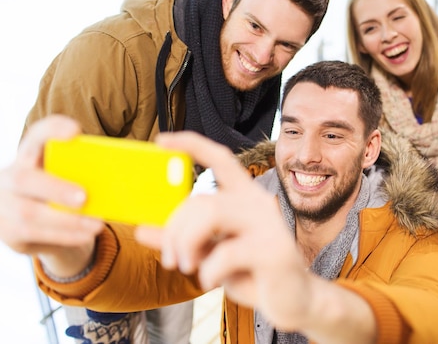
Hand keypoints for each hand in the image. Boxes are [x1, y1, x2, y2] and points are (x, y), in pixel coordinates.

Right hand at [0, 115, 103, 276]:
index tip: (76, 131)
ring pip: (28, 213)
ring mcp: (3, 206)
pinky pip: (33, 235)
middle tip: (84, 197)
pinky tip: (86, 235)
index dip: (52, 130)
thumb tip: (123, 174)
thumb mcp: (72, 178)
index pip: (36, 136)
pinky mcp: (8, 232)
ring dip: (66, 220)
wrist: (45, 226)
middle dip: (55, 188)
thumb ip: (84, 172)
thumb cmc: (65, 192)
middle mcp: (10, 177)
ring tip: (97, 224)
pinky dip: (64, 236)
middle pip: (24, 179)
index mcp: (30, 155)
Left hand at [136, 131, 312, 330]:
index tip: (161, 141)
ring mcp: (269, 224)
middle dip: (174, 231)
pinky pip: (225, 252)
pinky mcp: (274, 251)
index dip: (191, 145)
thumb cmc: (250, 272)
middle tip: (170, 259)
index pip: (220, 158)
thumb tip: (141, 230)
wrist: (292, 300)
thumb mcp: (210, 253)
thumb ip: (182, 240)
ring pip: (210, 213)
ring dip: (186, 244)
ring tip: (186, 267)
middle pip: (202, 199)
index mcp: (245, 197)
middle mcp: (258, 203)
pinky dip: (208, 271)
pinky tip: (211, 281)